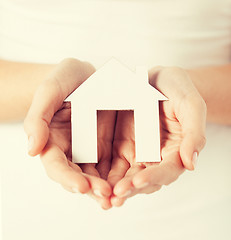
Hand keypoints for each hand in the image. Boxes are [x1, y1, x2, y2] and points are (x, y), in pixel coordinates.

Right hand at [24, 58, 114, 208]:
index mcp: (53, 140)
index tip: (82, 186)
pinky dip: (120, 177)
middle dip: (91, 188)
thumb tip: (32, 150)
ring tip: (119, 197)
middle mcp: (71, 150)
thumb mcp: (50, 91)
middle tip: (105, 195)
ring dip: (106, 189)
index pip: (56, 165)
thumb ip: (38, 118)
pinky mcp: (108, 147)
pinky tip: (129, 183)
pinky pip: (114, 165)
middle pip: (78, 176)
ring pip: (97, 176)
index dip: (67, 177)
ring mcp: (91, 150)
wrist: (89, 75)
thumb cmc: (66, 80)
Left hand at [108, 67, 206, 205]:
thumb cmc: (176, 88)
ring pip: (126, 177)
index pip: (167, 171)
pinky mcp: (120, 147)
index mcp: (175, 150)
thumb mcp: (190, 104)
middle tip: (116, 195)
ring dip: (115, 188)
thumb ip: (194, 132)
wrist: (155, 79)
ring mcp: (137, 152)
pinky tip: (94, 180)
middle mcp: (155, 156)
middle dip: (131, 189)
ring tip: (104, 195)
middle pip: (145, 180)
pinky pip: (112, 165)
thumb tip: (191, 163)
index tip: (138, 180)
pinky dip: (104, 175)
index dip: (154, 177)